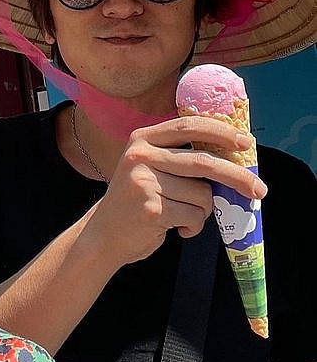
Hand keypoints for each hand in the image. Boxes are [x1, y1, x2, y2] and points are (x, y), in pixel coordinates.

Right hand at [82, 115, 266, 267]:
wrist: (102, 235)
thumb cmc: (135, 201)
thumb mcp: (148, 168)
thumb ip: (178, 158)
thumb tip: (232, 157)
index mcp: (142, 139)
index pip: (188, 126)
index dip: (221, 132)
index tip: (246, 142)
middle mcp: (140, 156)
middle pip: (203, 162)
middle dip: (237, 177)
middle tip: (259, 189)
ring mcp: (143, 182)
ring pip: (202, 194)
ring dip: (203, 211)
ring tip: (184, 216)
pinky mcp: (151, 208)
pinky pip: (194, 216)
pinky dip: (193, 227)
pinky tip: (176, 229)